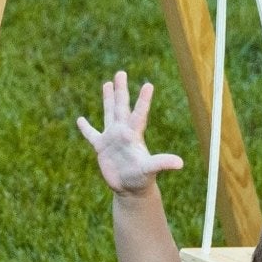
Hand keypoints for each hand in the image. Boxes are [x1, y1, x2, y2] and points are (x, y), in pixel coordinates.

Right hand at [76, 70, 182, 195]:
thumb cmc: (142, 179)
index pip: (139, 113)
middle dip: (121, 90)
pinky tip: (80, 119)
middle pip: (121, 106)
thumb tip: (180, 163)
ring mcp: (112, 138)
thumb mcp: (150, 169)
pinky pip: (91, 135)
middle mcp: (123, 132)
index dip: (143, 100)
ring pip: (109, 114)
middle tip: (120, 72)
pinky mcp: (101, 147)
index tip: (148, 85)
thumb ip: (162, 163)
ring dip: (108, 99)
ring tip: (107, 83)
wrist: (131, 189)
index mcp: (134, 135)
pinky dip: (86, 128)